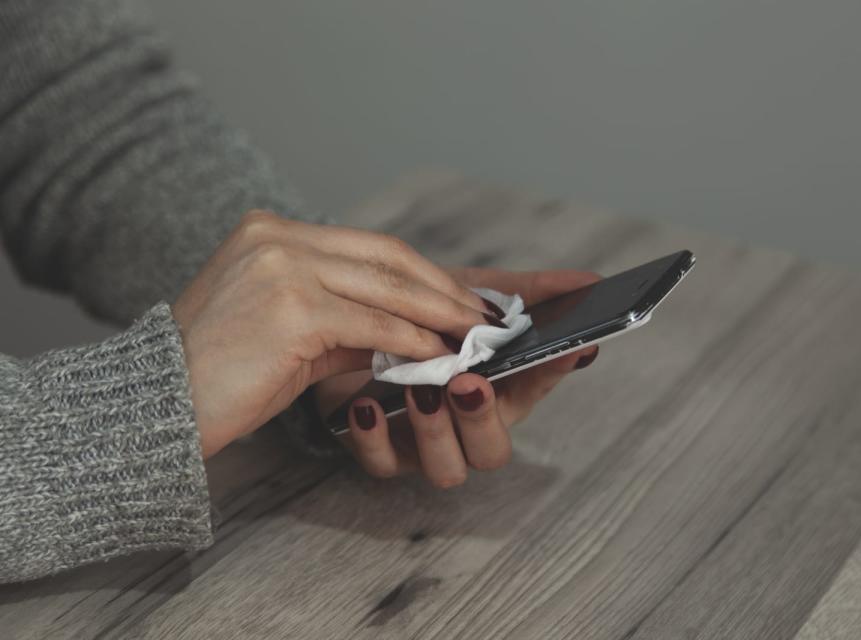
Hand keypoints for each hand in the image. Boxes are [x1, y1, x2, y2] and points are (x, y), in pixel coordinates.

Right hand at [173, 211, 496, 458]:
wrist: (157, 407)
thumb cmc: (220, 373)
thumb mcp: (289, 332)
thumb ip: (345, 321)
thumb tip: (410, 333)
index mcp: (271, 232)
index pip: (369, 246)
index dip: (423, 272)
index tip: (460, 296)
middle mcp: (276, 238)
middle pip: (386, 257)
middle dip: (442, 289)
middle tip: (484, 316)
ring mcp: (283, 268)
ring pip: (386, 288)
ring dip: (438, 314)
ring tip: (474, 336)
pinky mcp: (292, 309)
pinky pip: (372, 325)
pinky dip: (411, 341)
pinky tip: (438, 355)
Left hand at [316, 266, 600, 487]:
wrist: (359, 323)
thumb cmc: (424, 316)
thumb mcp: (473, 295)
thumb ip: (530, 292)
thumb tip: (591, 280)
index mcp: (500, 390)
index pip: (536, 387)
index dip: (552, 370)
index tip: (567, 345)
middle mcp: (468, 426)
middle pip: (492, 449)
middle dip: (482, 419)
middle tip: (468, 382)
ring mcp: (425, 444)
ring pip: (447, 468)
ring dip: (435, 432)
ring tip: (418, 391)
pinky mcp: (380, 451)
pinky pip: (382, 464)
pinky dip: (373, 438)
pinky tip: (365, 406)